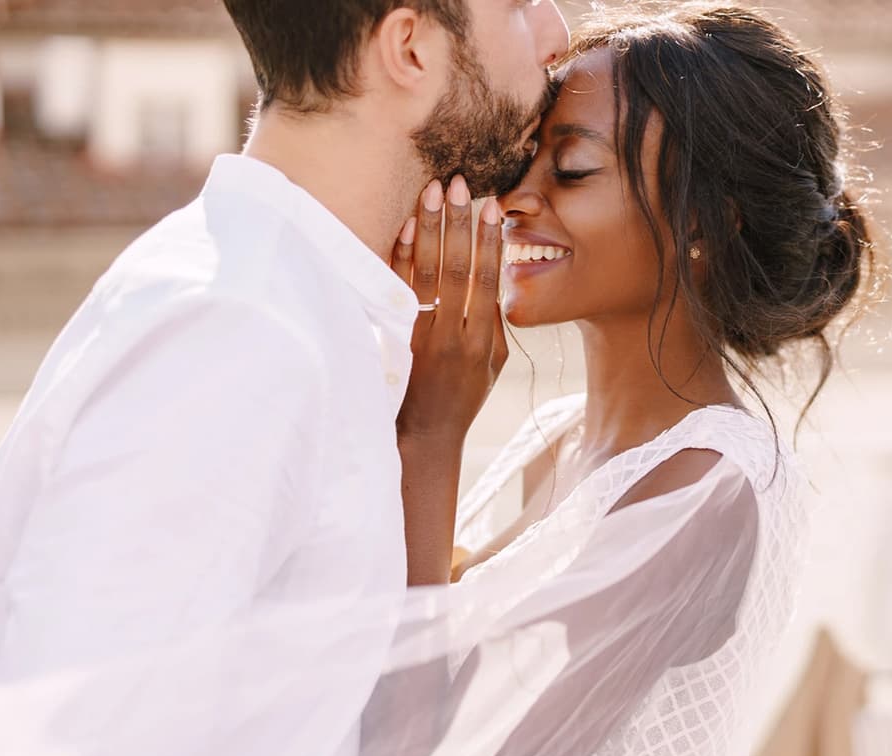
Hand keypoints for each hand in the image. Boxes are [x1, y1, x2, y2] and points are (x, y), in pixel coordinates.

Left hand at [392, 176, 508, 446]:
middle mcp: (451, 335)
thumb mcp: (493, 366)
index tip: (494, 206)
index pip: (487, 280)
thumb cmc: (464, 397)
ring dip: (430, 229)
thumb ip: (495, 324)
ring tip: (431, 191)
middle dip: (458, 222)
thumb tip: (494, 282)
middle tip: (458, 183)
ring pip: (426, 273)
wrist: (424, 436)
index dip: (491, 241)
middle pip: (457, 269)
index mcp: (482, 340)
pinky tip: (407, 227)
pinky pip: (397, 289)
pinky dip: (401, 257)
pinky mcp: (395, 338)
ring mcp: (420, 336)